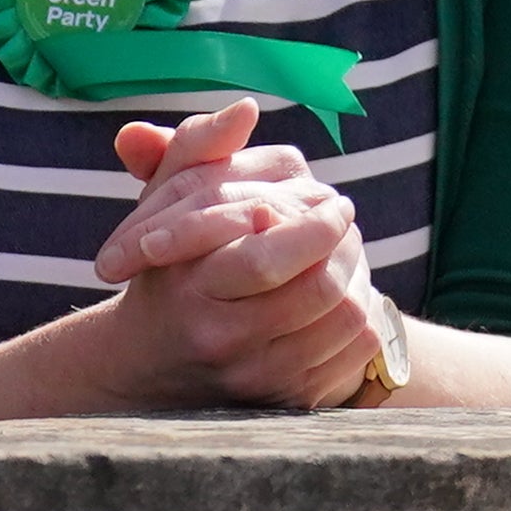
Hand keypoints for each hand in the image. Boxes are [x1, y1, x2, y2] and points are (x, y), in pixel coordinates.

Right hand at [87, 98, 390, 409]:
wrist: (147, 366)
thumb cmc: (163, 270)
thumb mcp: (162, 205)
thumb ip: (195, 149)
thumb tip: (245, 109)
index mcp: (193, 289)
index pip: (271, 256)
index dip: (318, 225)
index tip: (334, 203)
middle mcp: (223, 340)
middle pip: (320, 290)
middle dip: (348, 248)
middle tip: (348, 223)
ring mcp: (258, 378)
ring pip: (345, 321)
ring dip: (360, 278)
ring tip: (348, 256)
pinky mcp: (286, 402)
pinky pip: (354, 356)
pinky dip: (362, 319)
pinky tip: (346, 297)